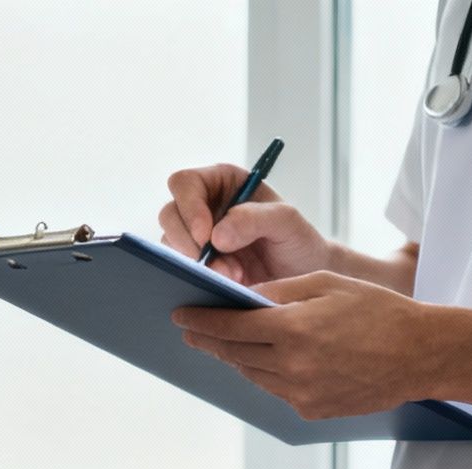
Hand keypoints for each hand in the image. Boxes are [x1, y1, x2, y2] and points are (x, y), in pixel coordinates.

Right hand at [158, 164, 333, 284]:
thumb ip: (255, 219)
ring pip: (171, 246)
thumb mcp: (288, 222)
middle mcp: (203, 206)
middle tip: (218, 265)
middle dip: (189, 244)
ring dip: (198, 265)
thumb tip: (216, 235)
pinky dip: (199, 279)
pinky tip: (227, 284)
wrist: (301, 278)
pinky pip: (179, 270)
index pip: (185, 183)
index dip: (188, 207)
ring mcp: (195, 237)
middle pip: (169, 215)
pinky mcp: (194, 264)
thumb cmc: (298, 241)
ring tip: (235, 276)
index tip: (205, 236)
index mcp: (223, 182)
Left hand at [173, 272, 445, 419]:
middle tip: (192, 331)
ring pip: (252, 374)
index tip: (181, 316)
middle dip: (210, 341)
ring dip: (236, 358)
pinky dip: (266, 374)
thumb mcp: (328, 284)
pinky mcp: (312, 410)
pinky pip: (276, 390)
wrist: (422, 355)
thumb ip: (280, 291)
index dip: (202, 321)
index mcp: (294, 329)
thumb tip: (243, 297)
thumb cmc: (379, 311)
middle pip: (235, 353)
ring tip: (224, 345)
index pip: (231, 326)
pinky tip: (264, 362)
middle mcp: (292, 366)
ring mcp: (301, 393)